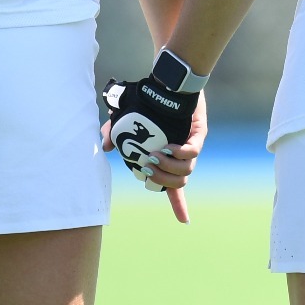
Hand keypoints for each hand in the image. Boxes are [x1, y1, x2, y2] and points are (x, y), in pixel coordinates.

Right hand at [103, 77, 203, 222]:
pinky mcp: (198, 133)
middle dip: (160, 180)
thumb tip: (106, 148)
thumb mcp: (123, 121)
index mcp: (167, 160)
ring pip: (185, 172)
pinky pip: (193, 153)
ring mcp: (190, 145)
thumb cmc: (146, 104)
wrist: (166, 82)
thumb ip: (112, 134)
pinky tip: (168, 147)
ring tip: (156, 155)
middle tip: (147, 167)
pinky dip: (180, 154)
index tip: (184, 222)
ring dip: (168, 168)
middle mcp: (180, 157)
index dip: (179, 206)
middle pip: (176, 184)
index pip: (175, 188)